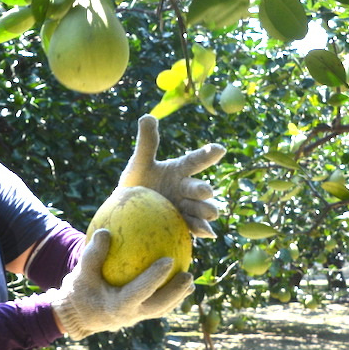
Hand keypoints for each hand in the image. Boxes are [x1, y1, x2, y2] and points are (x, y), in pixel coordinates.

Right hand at [50, 230, 193, 338]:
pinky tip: (178, 281)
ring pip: (162, 310)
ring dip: (177, 296)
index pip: (140, 292)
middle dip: (176, 293)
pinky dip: (169, 295)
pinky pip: (157, 306)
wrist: (77, 314)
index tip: (168, 260)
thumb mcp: (81, 271)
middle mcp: (130, 315)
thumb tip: (105, 231)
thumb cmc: (80, 289)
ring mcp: (136, 318)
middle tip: (188, 274)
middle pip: (158, 307)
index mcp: (116, 306)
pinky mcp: (138, 316)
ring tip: (190, 280)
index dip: (155, 278)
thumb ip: (92, 254)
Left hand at [117, 114, 224, 235]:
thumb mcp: (140, 163)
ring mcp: (185, 207)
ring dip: (206, 211)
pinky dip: (202, 229)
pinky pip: (193, 226)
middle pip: (198, 187)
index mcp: (179, 170)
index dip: (207, 154)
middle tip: (206, 191)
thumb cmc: (136, 183)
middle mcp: (186, 188)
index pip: (195, 160)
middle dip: (203, 189)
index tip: (220, 149)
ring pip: (200, 208)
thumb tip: (148, 116)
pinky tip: (208, 233)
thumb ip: (147, 142)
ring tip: (210, 214)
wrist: (128, 211)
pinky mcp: (182, 224)